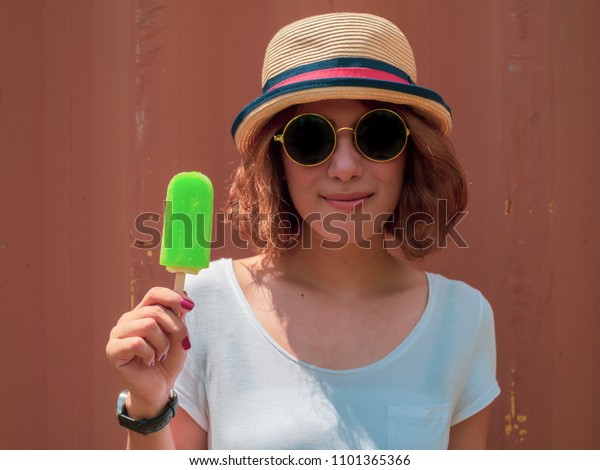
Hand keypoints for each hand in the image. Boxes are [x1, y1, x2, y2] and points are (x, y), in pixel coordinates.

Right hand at [106, 287, 193, 417]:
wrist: (159, 388)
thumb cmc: (168, 361)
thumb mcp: (179, 336)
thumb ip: (179, 316)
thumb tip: (183, 294)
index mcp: (143, 312)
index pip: (155, 294)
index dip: (172, 297)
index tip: (189, 306)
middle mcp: (128, 319)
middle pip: (155, 310)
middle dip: (174, 327)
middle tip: (178, 343)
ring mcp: (118, 333)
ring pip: (148, 325)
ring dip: (162, 343)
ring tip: (160, 355)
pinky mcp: (113, 349)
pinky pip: (137, 343)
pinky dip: (150, 354)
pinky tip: (149, 361)